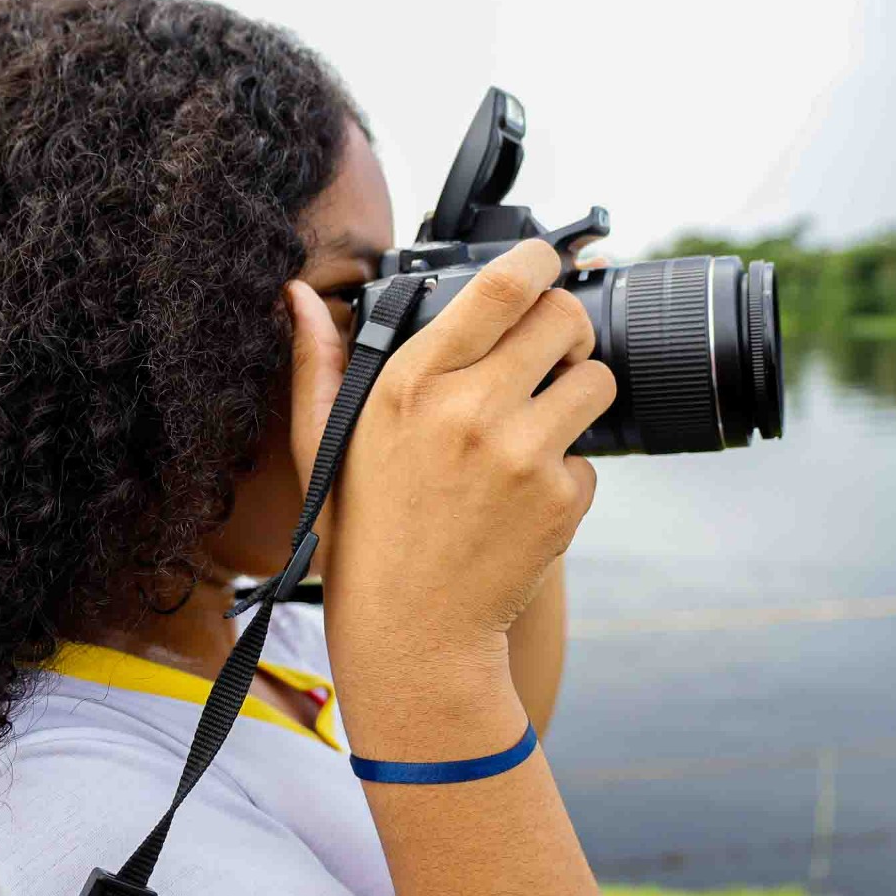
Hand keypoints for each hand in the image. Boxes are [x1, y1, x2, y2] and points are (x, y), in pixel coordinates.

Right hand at [286, 241, 614, 746]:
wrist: (414, 636)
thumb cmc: (365, 535)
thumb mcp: (322, 445)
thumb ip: (318, 363)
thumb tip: (299, 296)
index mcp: (411, 385)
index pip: (499, 288)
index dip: (538, 262)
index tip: (549, 260)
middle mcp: (470, 411)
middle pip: (564, 321)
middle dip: (567, 327)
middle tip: (551, 352)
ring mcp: (523, 456)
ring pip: (596, 382)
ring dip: (580, 392)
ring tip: (541, 423)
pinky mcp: (561, 500)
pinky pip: (593, 456)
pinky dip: (570, 470)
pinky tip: (524, 497)